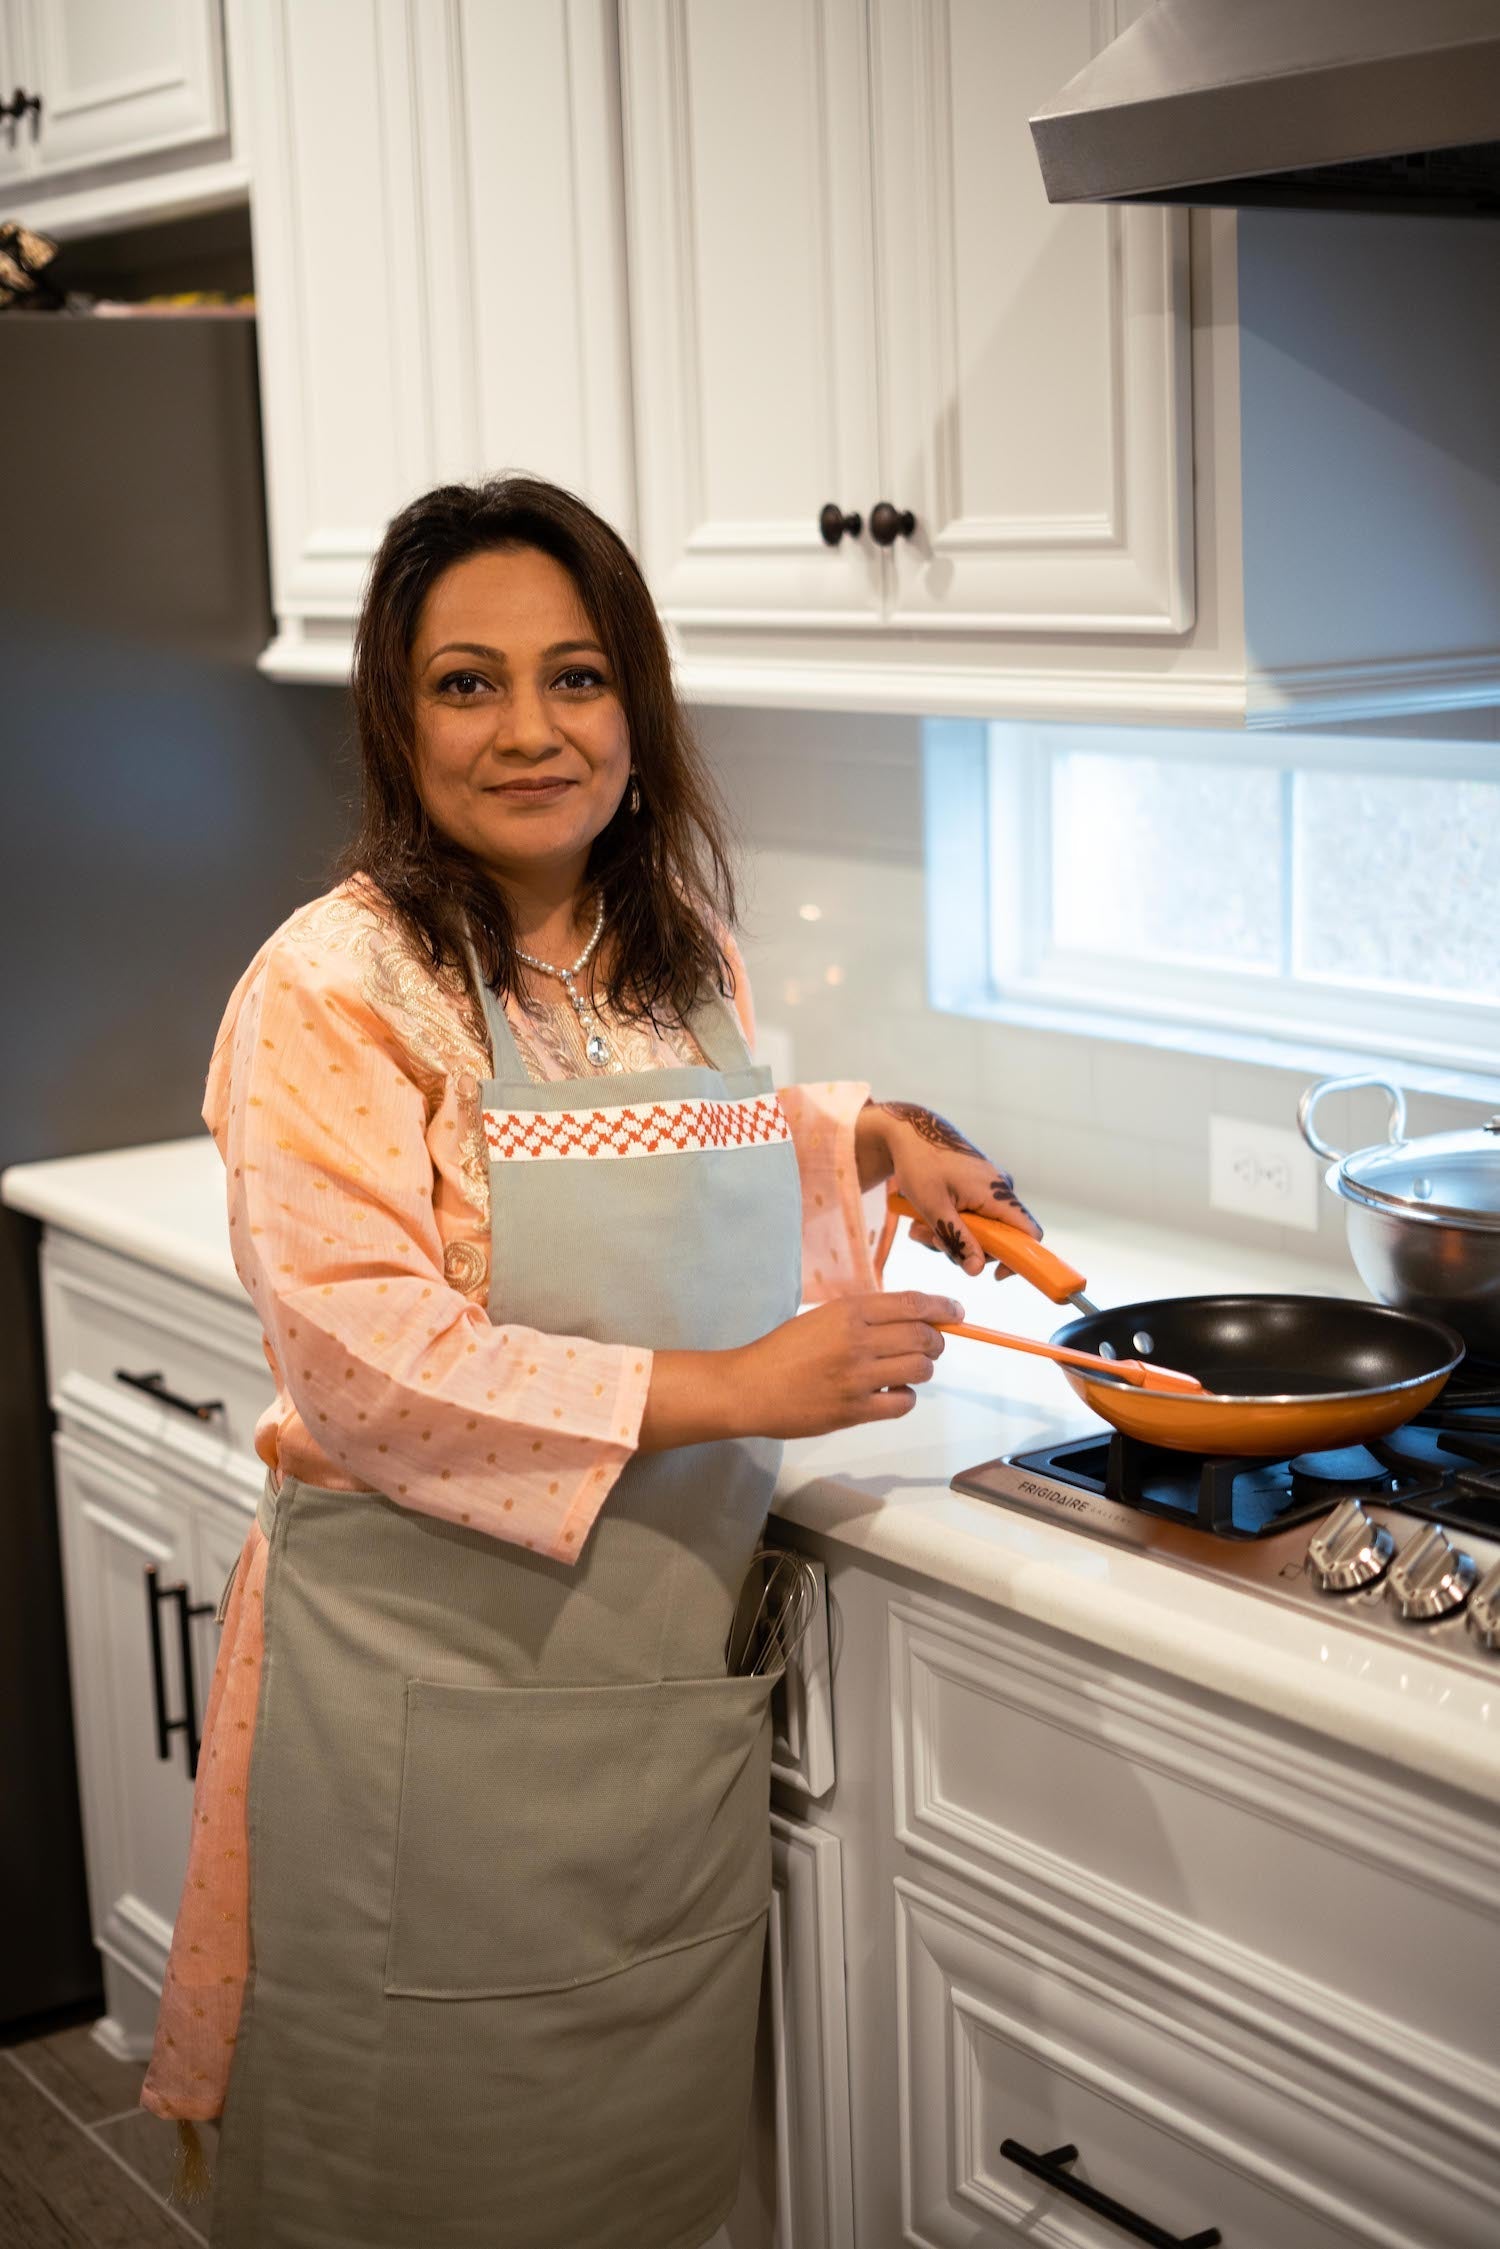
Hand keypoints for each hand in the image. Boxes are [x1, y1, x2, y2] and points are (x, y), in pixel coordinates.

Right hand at [724, 1290, 963, 1438]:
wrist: (748, 1388)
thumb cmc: (782, 1351)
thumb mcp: (821, 1317)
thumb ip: (862, 1316)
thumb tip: (910, 1319)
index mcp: (848, 1311)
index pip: (912, 1304)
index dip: (943, 1308)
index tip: (957, 1312)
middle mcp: (857, 1340)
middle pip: (924, 1337)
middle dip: (936, 1341)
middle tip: (931, 1345)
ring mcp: (857, 1377)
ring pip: (920, 1369)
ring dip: (922, 1368)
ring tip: (907, 1370)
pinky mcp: (855, 1410)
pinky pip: (903, 1403)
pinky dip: (905, 1397)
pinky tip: (891, 1393)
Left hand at [869, 1099, 1040, 1280]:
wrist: (909, 1130)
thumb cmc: (920, 1163)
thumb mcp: (934, 1208)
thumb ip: (958, 1240)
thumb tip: (978, 1270)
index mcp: (997, 1194)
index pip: (1029, 1233)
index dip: (1020, 1258)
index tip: (995, 1274)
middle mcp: (999, 1191)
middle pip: (998, 1238)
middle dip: (966, 1248)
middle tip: (932, 1241)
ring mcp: (988, 1189)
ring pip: (980, 1230)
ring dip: (950, 1237)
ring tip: (919, 1228)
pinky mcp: (976, 1188)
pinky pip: (971, 1217)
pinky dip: (949, 1223)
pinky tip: (923, 1218)